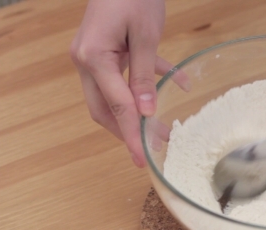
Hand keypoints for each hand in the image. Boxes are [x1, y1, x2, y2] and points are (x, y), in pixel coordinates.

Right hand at [70, 0, 188, 167]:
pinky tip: (178, 82)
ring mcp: (94, 56)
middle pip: (105, 108)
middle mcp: (87, 61)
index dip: (132, 134)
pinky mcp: (107, 50)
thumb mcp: (144, 35)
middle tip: (153, 148)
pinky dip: (147, 82)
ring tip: (163, 129)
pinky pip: (126, 75)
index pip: (117, 106)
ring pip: (114, 96)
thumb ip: (143, 75)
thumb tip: (145, 112)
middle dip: (129, 131)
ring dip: (137, 112)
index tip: (142, 158)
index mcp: (93, 58)